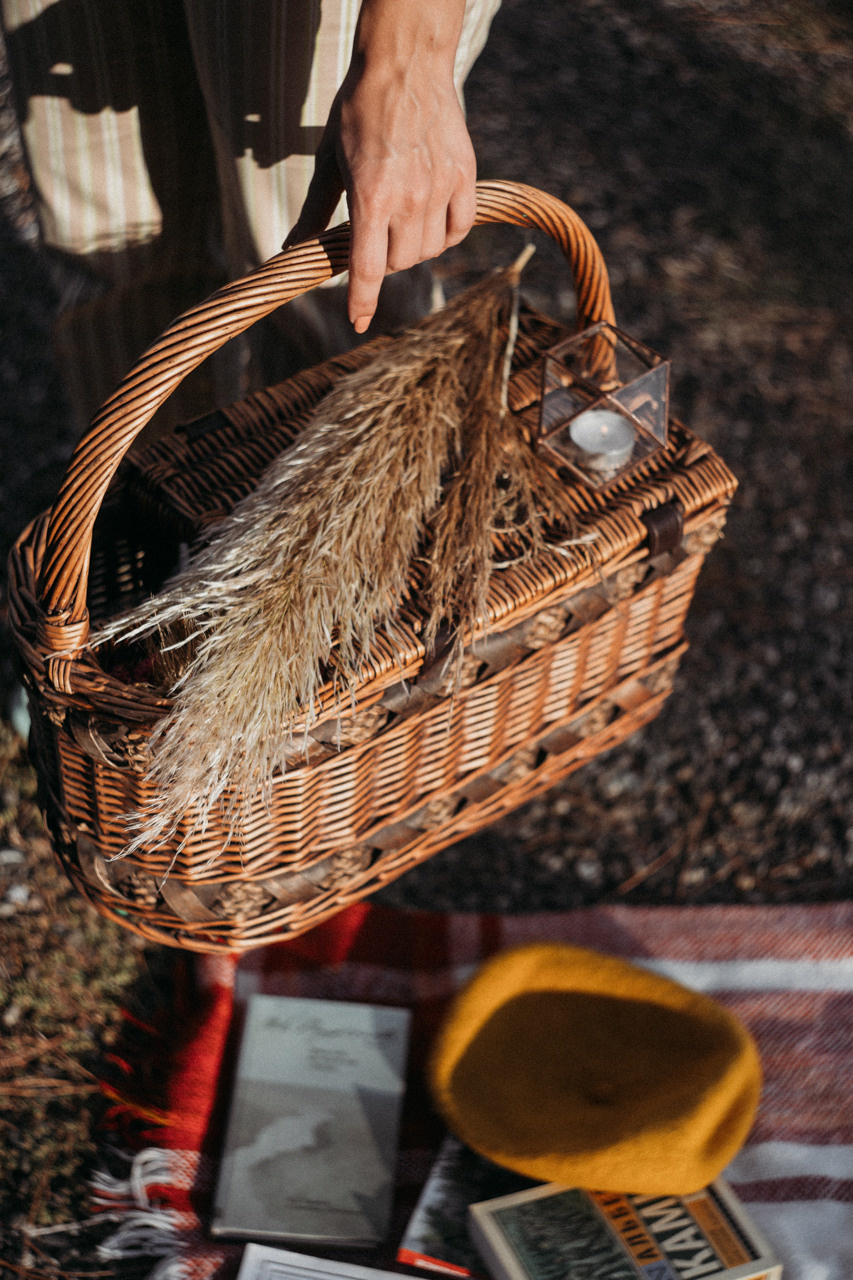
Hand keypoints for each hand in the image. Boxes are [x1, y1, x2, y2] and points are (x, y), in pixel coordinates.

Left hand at [282, 0, 474, 334]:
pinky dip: (444, 234)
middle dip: (383, 259)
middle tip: (376, 234)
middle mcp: (409, 199)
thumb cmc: (358, 111)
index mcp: (370, 197)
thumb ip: (315, 212)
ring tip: (401, 221)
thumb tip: (292, 250)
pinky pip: (458, 229)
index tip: (358, 323)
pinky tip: (431, 217)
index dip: (362, 301)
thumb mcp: (329, 162)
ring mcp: (440, 188)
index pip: (367, 269)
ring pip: (428, 250)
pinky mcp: (465, 177)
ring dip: (412, 247)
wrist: (404, 64)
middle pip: (399, 263)